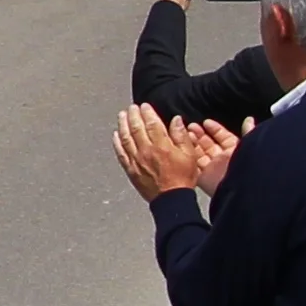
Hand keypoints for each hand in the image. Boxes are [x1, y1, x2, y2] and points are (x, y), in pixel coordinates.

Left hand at [114, 104, 236, 198]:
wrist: (171, 200)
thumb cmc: (183, 178)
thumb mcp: (190, 155)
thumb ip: (181, 136)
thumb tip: (176, 120)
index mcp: (162, 145)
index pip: (152, 123)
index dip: (147, 112)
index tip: (144, 105)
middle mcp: (146, 150)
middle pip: (136, 127)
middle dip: (133, 115)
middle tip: (131, 107)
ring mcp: (136, 160)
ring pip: (126, 138)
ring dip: (122, 124)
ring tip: (121, 115)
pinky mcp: (130, 170)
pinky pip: (121, 153)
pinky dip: (116, 142)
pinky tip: (115, 135)